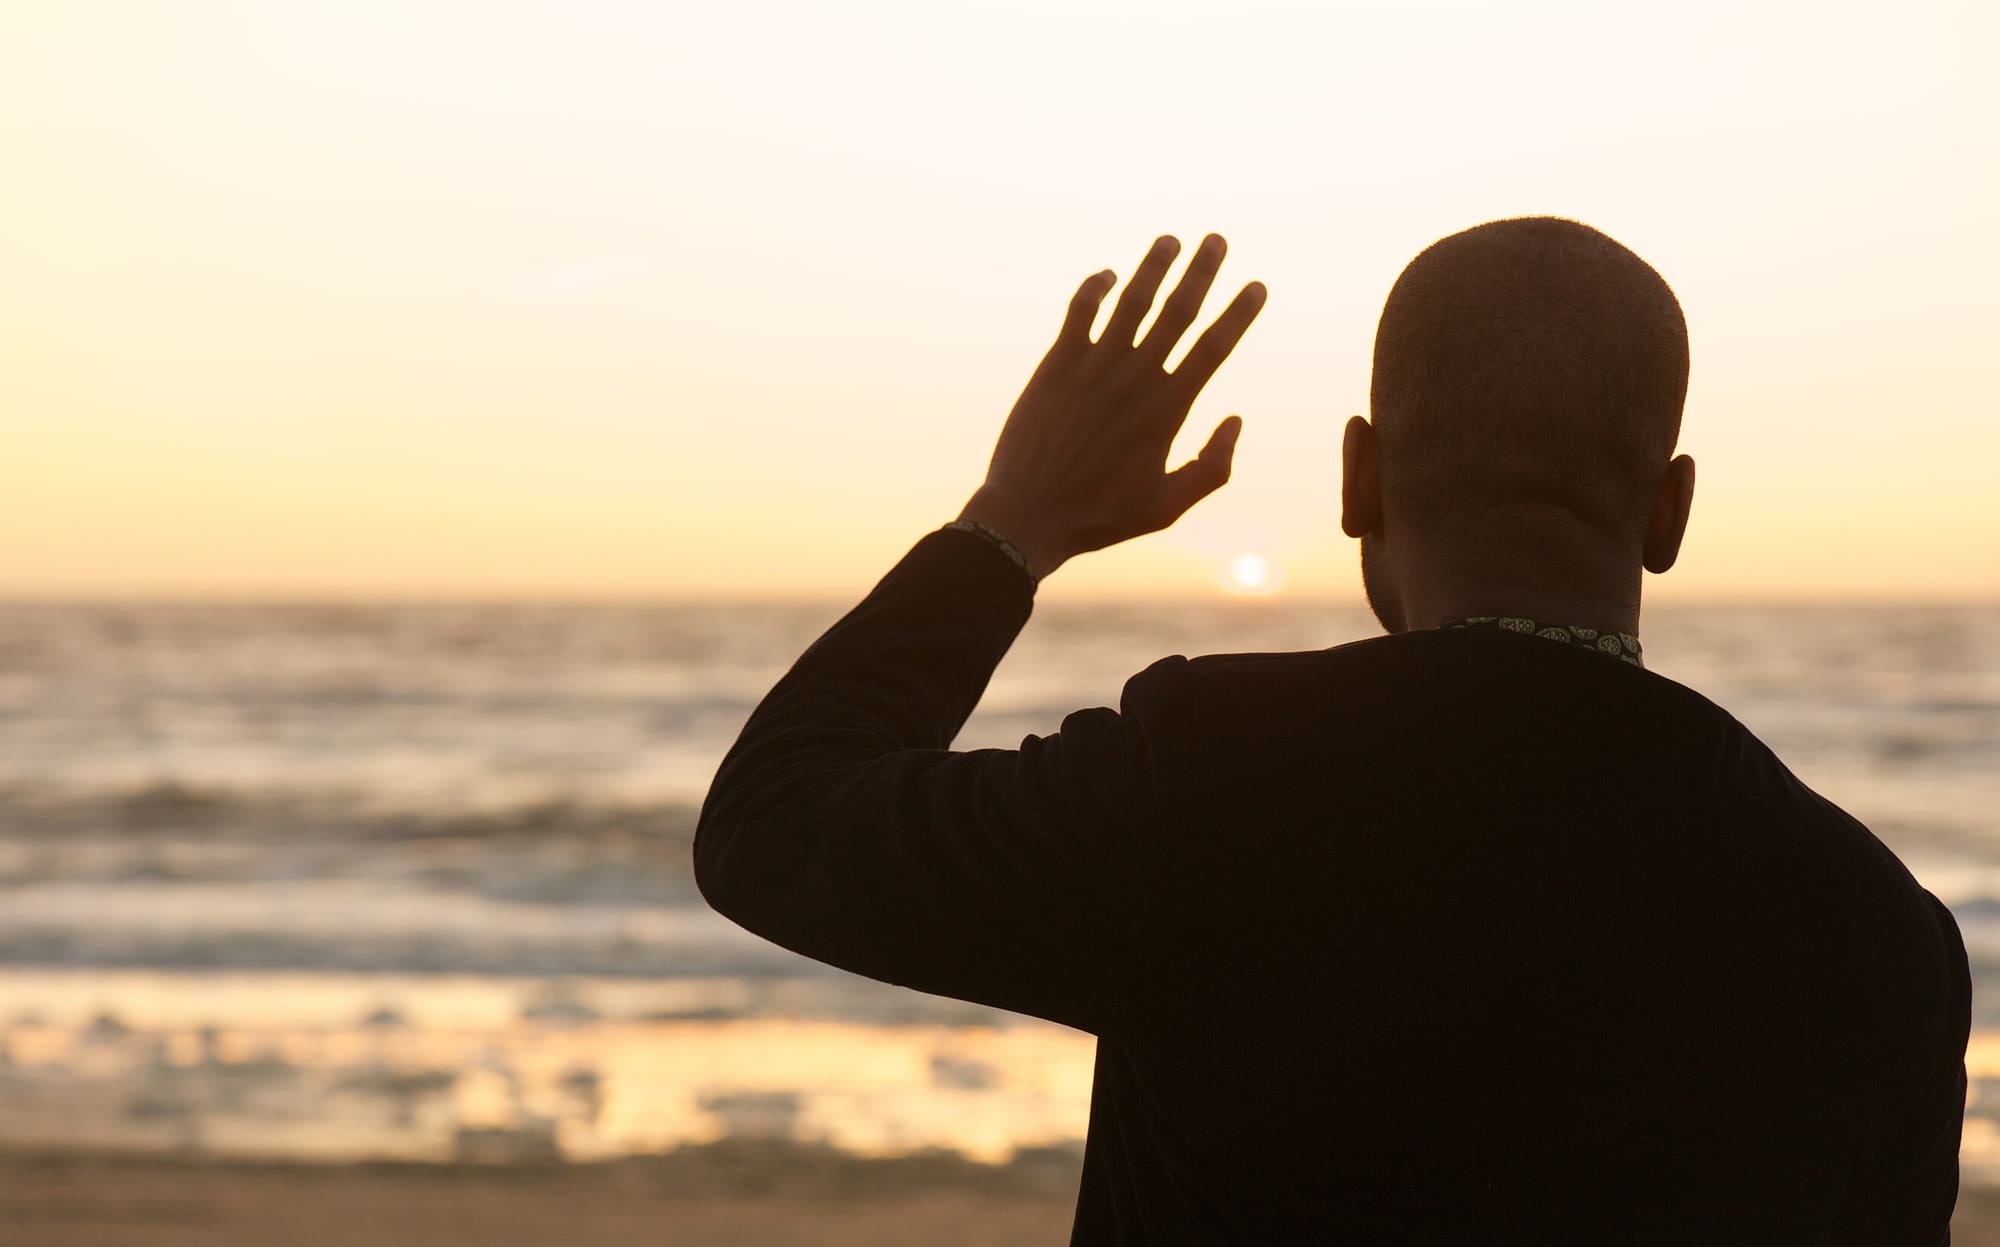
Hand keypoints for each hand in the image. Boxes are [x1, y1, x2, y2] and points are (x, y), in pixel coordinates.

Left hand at [957, 233, 1265, 579]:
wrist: (1027, 515)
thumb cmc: (1099, 516)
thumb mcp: (1168, 507)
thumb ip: (1212, 467)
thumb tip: (1236, 420)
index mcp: (1167, 410)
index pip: (1214, 348)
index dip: (1239, 312)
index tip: (1257, 285)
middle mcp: (1134, 379)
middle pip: (1178, 311)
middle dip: (1202, 271)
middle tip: (1217, 239)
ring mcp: (1094, 367)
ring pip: (1131, 300)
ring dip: (1153, 265)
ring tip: (1170, 240)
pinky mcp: (1056, 364)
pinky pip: (1080, 310)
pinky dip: (1095, 287)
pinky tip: (1108, 275)